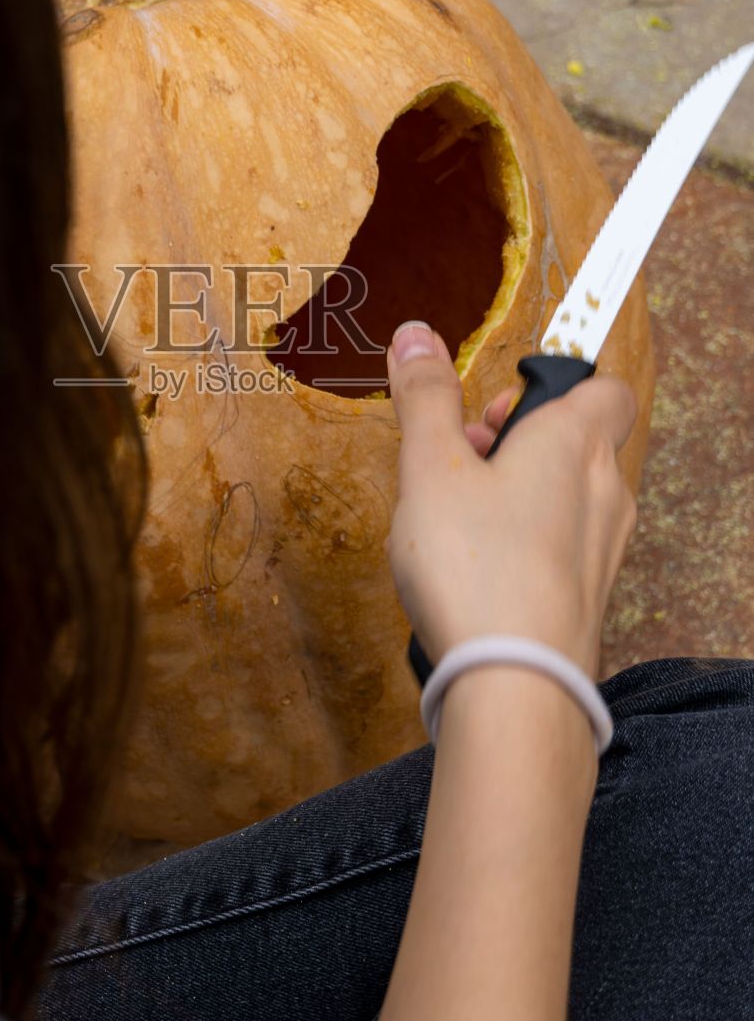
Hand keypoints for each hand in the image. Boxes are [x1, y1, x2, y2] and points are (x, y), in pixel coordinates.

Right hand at [386, 321, 637, 679]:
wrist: (515, 684)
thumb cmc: (476, 568)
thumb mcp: (430, 468)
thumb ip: (424, 398)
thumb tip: (416, 336)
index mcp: (574, 441)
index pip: (602, 386)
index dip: (551, 384)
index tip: (493, 405)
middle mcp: (604, 488)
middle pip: (575, 440)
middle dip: (515, 440)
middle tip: (461, 461)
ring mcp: (604, 547)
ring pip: (567, 495)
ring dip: (516, 492)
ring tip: (457, 519)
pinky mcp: (591, 596)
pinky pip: (562, 546)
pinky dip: (524, 542)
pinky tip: (474, 569)